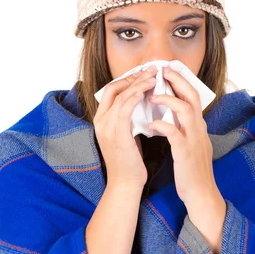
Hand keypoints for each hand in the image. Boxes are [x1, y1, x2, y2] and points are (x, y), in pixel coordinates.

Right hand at [93, 66, 157, 187]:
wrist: (126, 183)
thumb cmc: (130, 161)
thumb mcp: (127, 134)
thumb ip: (129, 118)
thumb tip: (143, 102)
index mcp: (102, 120)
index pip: (112, 90)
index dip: (128, 79)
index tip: (145, 74)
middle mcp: (100, 121)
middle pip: (114, 88)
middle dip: (134, 77)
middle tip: (152, 70)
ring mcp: (106, 127)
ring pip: (121, 96)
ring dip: (138, 84)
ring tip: (153, 77)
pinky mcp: (116, 133)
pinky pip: (124, 108)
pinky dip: (135, 96)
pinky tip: (146, 90)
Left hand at [147, 66, 216, 203]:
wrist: (201, 194)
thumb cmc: (192, 171)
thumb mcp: (192, 144)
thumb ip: (185, 129)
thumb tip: (173, 116)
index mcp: (198, 126)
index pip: (193, 96)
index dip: (181, 81)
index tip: (168, 70)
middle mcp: (199, 129)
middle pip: (192, 96)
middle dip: (177, 81)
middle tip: (162, 71)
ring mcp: (193, 139)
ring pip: (185, 110)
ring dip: (168, 100)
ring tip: (153, 97)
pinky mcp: (185, 153)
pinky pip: (174, 134)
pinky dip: (162, 126)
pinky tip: (151, 126)